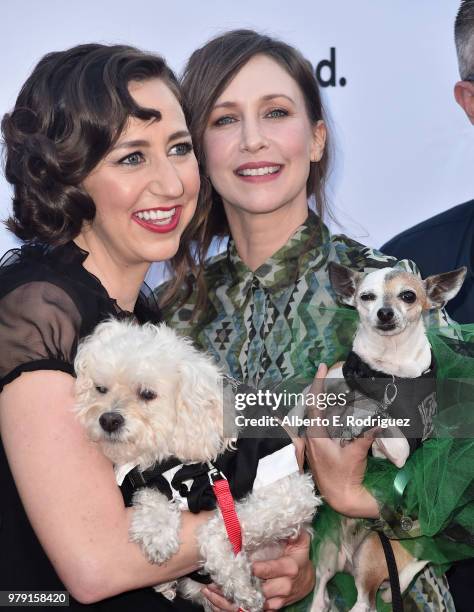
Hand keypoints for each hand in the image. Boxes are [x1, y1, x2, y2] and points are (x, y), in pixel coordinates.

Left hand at [201, 531, 313, 610]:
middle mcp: (284, 587)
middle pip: (261, 590)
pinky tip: (216, 599)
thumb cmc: (299, 557)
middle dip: (241, 585)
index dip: (259, 569)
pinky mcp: (270, 608)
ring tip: (212, 589)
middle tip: (221, 578)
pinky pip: (251, 611)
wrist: (306, 581)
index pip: (272, 569)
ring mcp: (276, 600)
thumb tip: (287, 518)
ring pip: (253, 604)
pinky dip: (233, 607)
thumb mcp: (300, 542)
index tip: (244, 564)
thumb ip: (294, 531)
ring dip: (232, 599)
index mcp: (289, 568)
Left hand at [304, 364, 379, 517]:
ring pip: (318, 416)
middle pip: (314, 407)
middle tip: (330, 374)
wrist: (341, 499)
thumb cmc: (345, 477)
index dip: (317, 384)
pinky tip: (340, 410)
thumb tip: (378, 421)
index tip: (322, 367)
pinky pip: (323, 426)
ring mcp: (314, 443)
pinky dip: (330, 415)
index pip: (314, 403)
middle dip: (322, 390)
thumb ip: (365, 436)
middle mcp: (311, 437)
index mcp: (315, 435)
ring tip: (337, 388)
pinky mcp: (320, 449)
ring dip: (328, 403)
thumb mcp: (356, 455)